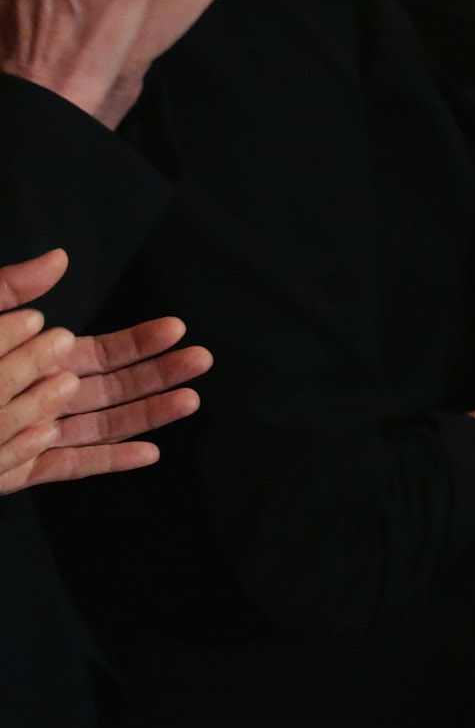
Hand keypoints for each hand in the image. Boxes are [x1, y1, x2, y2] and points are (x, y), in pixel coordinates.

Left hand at [0, 250, 208, 495]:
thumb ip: (8, 292)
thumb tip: (61, 259)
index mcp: (30, 359)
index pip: (98, 352)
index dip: (139, 342)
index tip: (177, 327)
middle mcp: (36, 397)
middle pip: (111, 388)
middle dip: (157, 375)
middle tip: (202, 360)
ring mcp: (26, 435)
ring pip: (99, 425)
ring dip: (146, 414)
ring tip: (190, 400)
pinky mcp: (12, 469)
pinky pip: (66, 467)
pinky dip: (107, 461)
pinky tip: (149, 452)